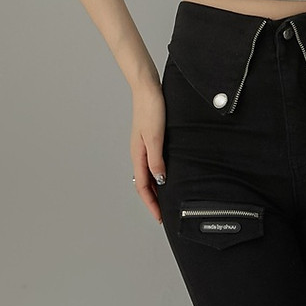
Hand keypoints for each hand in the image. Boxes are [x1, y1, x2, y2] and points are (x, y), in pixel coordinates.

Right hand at [130, 77, 166, 222]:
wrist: (147, 87)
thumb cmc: (150, 108)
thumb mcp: (155, 137)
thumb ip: (156, 160)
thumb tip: (159, 181)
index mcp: (138, 155)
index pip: (143, 187)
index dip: (152, 204)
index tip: (160, 217)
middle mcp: (139, 152)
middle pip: (144, 183)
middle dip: (153, 200)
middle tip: (164, 213)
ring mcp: (143, 145)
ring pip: (148, 173)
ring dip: (156, 188)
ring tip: (166, 198)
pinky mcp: (150, 138)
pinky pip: (152, 162)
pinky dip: (158, 173)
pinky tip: (167, 172)